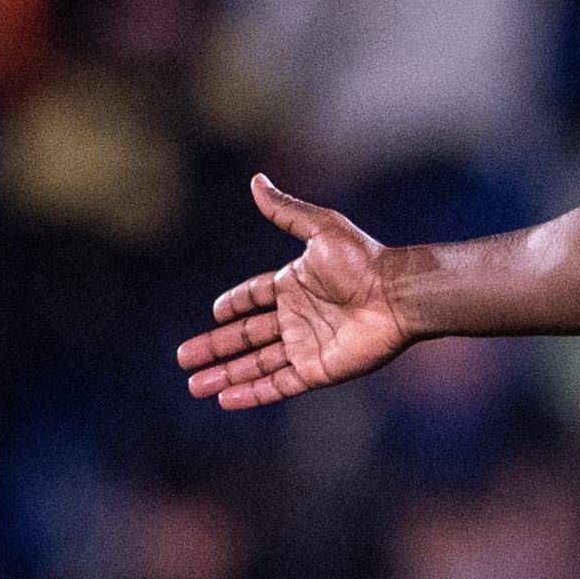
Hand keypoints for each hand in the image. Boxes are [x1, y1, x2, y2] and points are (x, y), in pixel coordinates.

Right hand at [176, 174, 412, 409]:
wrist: (396, 295)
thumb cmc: (363, 261)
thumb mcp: (321, 228)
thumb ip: (286, 210)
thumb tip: (256, 180)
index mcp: (295, 284)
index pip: (255, 297)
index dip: (235, 305)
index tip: (215, 312)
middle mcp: (297, 317)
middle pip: (246, 336)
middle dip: (215, 348)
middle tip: (183, 358)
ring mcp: (306, 345)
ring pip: (256, 364)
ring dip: (225, 375)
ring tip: (194, 386)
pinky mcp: (318, 369)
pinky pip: (278, 384)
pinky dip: (252, 393)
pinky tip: (226, 398)